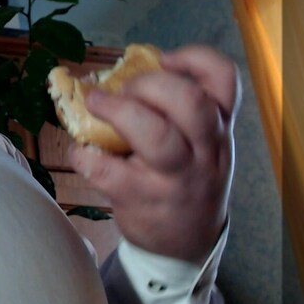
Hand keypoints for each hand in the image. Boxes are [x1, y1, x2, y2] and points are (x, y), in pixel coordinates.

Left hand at [68, 45, 239, 263]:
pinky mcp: (140, 199)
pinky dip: (84, 154)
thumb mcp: (202, 147)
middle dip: (149, 84)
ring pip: (156, 135)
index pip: (224, 81)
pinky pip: (107, 170)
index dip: (194, 59)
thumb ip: (181, 113)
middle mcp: (204, 151)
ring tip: (95, 104)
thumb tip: (124, 76)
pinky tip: (79, 151)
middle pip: (190, 102)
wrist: (185, 245)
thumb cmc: (187, 182)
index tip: (164, 58)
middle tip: (122, 88)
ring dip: (119, 112)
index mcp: (217, 129)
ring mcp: (174, 178)